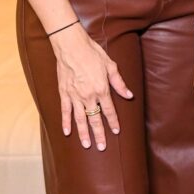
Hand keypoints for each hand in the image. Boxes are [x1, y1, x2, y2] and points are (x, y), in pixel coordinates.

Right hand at [51, 25, 132, 149]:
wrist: (71, 46)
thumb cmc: (92, 53)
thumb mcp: (110, 66)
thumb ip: (119, 83)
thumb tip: (129, 95)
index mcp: (101, 89)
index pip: (109, 110)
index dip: (113, 122)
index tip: (116, 132)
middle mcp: (88, 95)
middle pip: (95, 119)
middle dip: (99, 134)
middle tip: (101, 147)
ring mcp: (75, 96)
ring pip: (80, 119)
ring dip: (83, 133)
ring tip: (87, 145)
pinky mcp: (64, 93)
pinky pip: (65, 111)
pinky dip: (66, 122)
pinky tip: (68, 132)